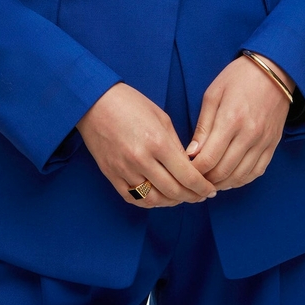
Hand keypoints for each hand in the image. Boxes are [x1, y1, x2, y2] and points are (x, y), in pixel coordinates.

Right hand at [77, 82, 217, 207]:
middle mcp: (141, 160)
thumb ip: (176, 145)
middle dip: (191, 197)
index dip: (202, 187)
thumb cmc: (130, 103)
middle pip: (173, 191)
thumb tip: (188, 167)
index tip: (210, 190)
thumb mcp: (161, 118)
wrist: (94, 101)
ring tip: (181, 198)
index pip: (187, 176)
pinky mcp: (111, 174)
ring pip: (154, 199)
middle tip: (200, 197)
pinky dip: (149, 202)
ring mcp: (124, 170)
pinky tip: (159, 197)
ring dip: (172, 202)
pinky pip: (133, 198)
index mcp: (158, 142)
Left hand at [186, 54, 292, 190]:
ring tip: (209, 181)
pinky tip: (230, 178)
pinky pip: (257, 172)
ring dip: (222, 184)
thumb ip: (203, 127)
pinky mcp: (273, 144)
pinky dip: (241, 180)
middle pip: (223, 172)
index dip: (194, 171)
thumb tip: (192, 153)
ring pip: (240, 176)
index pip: (208, 159)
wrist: (274, 71)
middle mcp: (249, 135)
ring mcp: (263, 142)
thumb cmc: (238, 78)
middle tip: (194, 179)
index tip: (185, 170)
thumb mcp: (213, 95)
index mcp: (230, 120)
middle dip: (205, 180)